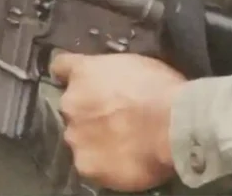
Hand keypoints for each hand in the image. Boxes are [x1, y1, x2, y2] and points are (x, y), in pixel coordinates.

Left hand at [50, 52, 186, 191]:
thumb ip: (113, 77)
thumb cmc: (160, 88)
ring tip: (120, 144)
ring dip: (93, 138)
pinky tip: (122, 162)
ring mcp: (75, 136)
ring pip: (78, 136)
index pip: (60, 66)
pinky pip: (89, 163)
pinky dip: (102, 163)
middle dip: (88, 112)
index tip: (80, 82)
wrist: (171, 124)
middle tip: (113, 119)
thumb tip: (115, 88)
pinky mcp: (85, 165)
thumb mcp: (135, 65)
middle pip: (72, 107)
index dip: (69, 75)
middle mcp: (71, 103)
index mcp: (83, 72)